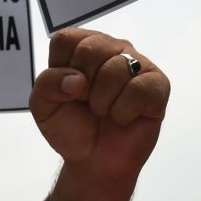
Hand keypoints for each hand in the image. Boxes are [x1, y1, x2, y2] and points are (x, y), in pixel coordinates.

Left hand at [30, 29, 169, 187]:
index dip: (61, 71)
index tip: (67, 92)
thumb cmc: (71, 128)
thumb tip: (77, 80)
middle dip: (82, 89)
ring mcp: (137, 63)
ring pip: (116, 68)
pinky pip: (138, 89)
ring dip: (102, 103)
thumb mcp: (44, 109)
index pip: (66, 40)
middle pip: (91, 49)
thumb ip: (46, 85)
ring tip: (105, 112)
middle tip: (88, 105)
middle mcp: (112, 48)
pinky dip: (123, 113)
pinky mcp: (157, 84)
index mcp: (83, 47)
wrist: (93, 160)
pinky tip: (123, 117)